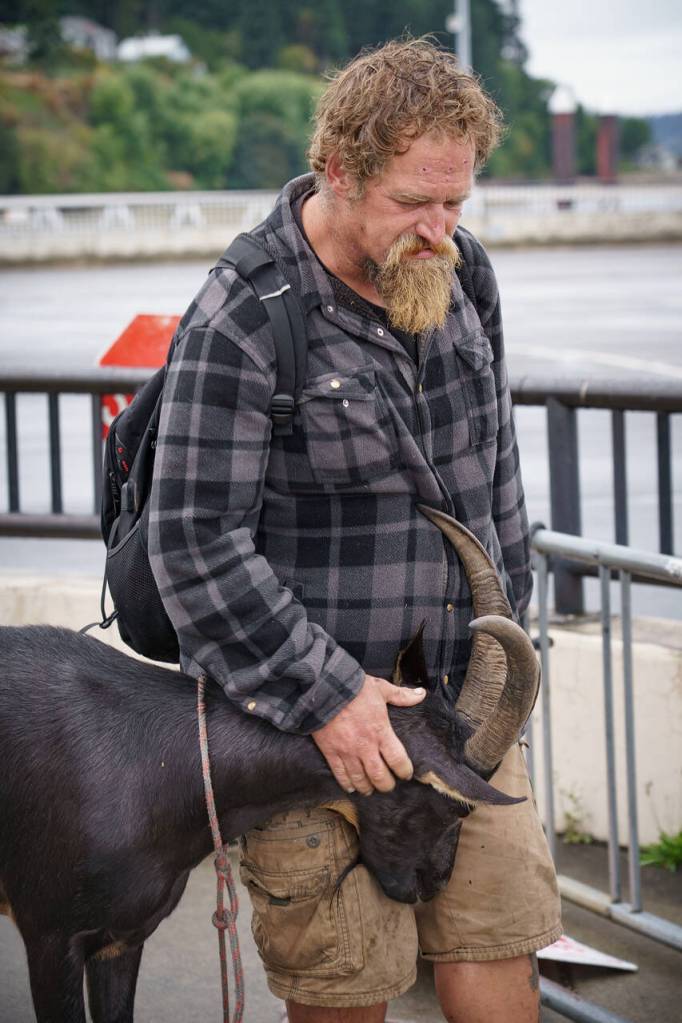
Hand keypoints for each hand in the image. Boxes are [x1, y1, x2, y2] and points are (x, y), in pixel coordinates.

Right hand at [312, 675, 425, 795]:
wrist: (324, 688)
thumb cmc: (354, 688)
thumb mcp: (381, 689)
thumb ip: (401, 695)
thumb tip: (421, 695)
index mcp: (380, 731)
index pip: (398, 760)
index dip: (405, 771)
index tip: (406, 774)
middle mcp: (365, 746)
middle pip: (379, 776)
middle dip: (386, 785)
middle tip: (388, 785)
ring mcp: (347, 751)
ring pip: (360, 779)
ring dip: (367, 788)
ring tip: (370, 790)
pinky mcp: (331, 752)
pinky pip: (340, 774)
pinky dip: (346, 784)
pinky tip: (351, 787)